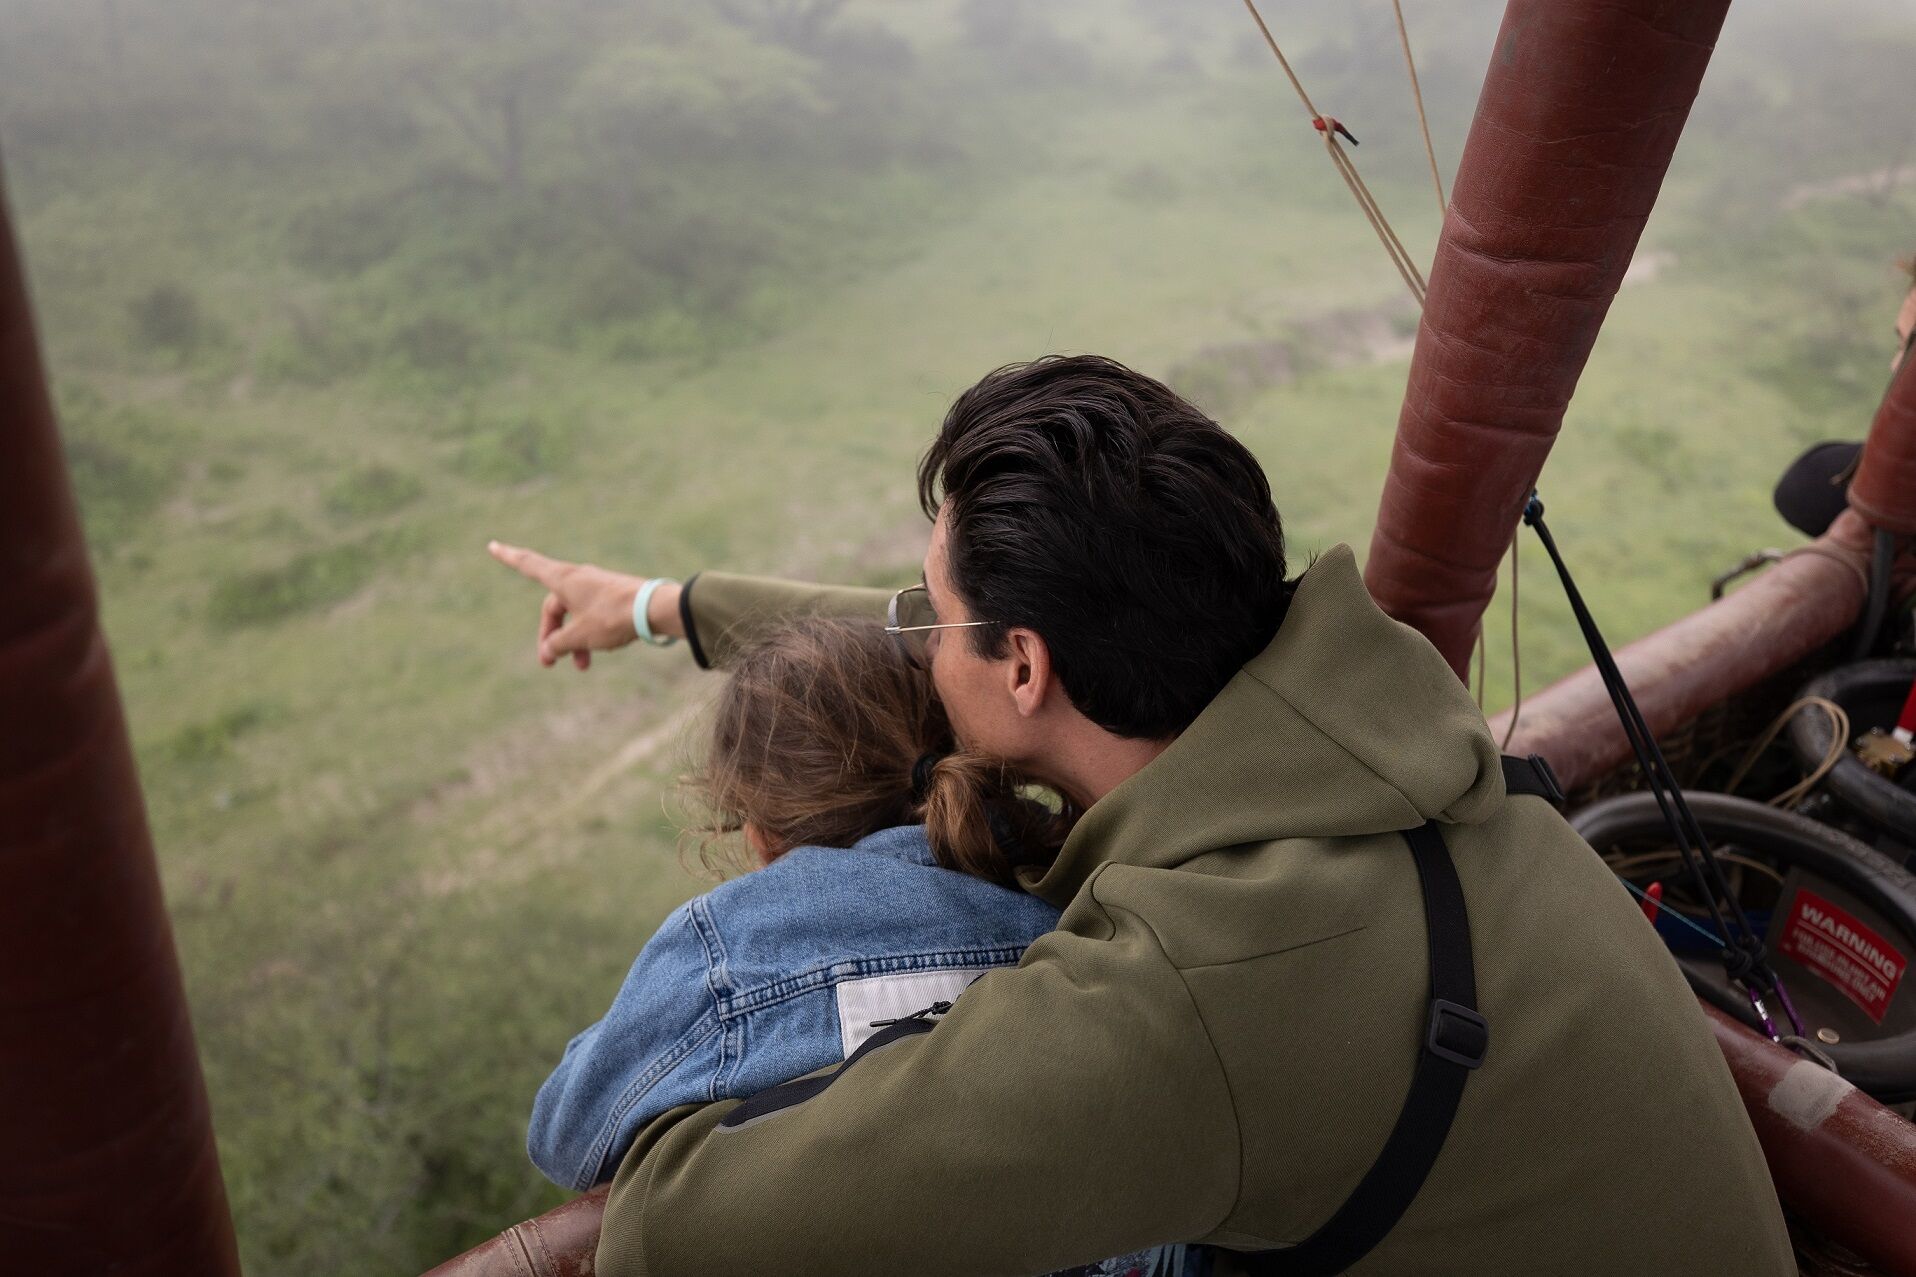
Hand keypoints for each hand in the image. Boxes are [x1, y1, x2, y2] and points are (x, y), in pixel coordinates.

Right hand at [487, 540, 682, 669]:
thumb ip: (559, 643)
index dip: (509, 557)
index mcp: (564, 579)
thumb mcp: (580, 636)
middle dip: (552, 636)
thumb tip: (550, 648)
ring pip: (576, 615)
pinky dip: (590, 633)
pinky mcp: (613, 595)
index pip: (529, 565)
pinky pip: (593, 615)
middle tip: (550, 663)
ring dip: (574, 641)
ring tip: (582, 667)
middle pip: (554, 607)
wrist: (655, 610)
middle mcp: (578, 578)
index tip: (493, 545)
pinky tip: (600, 651)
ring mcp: (597, 586)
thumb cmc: (614, 618)